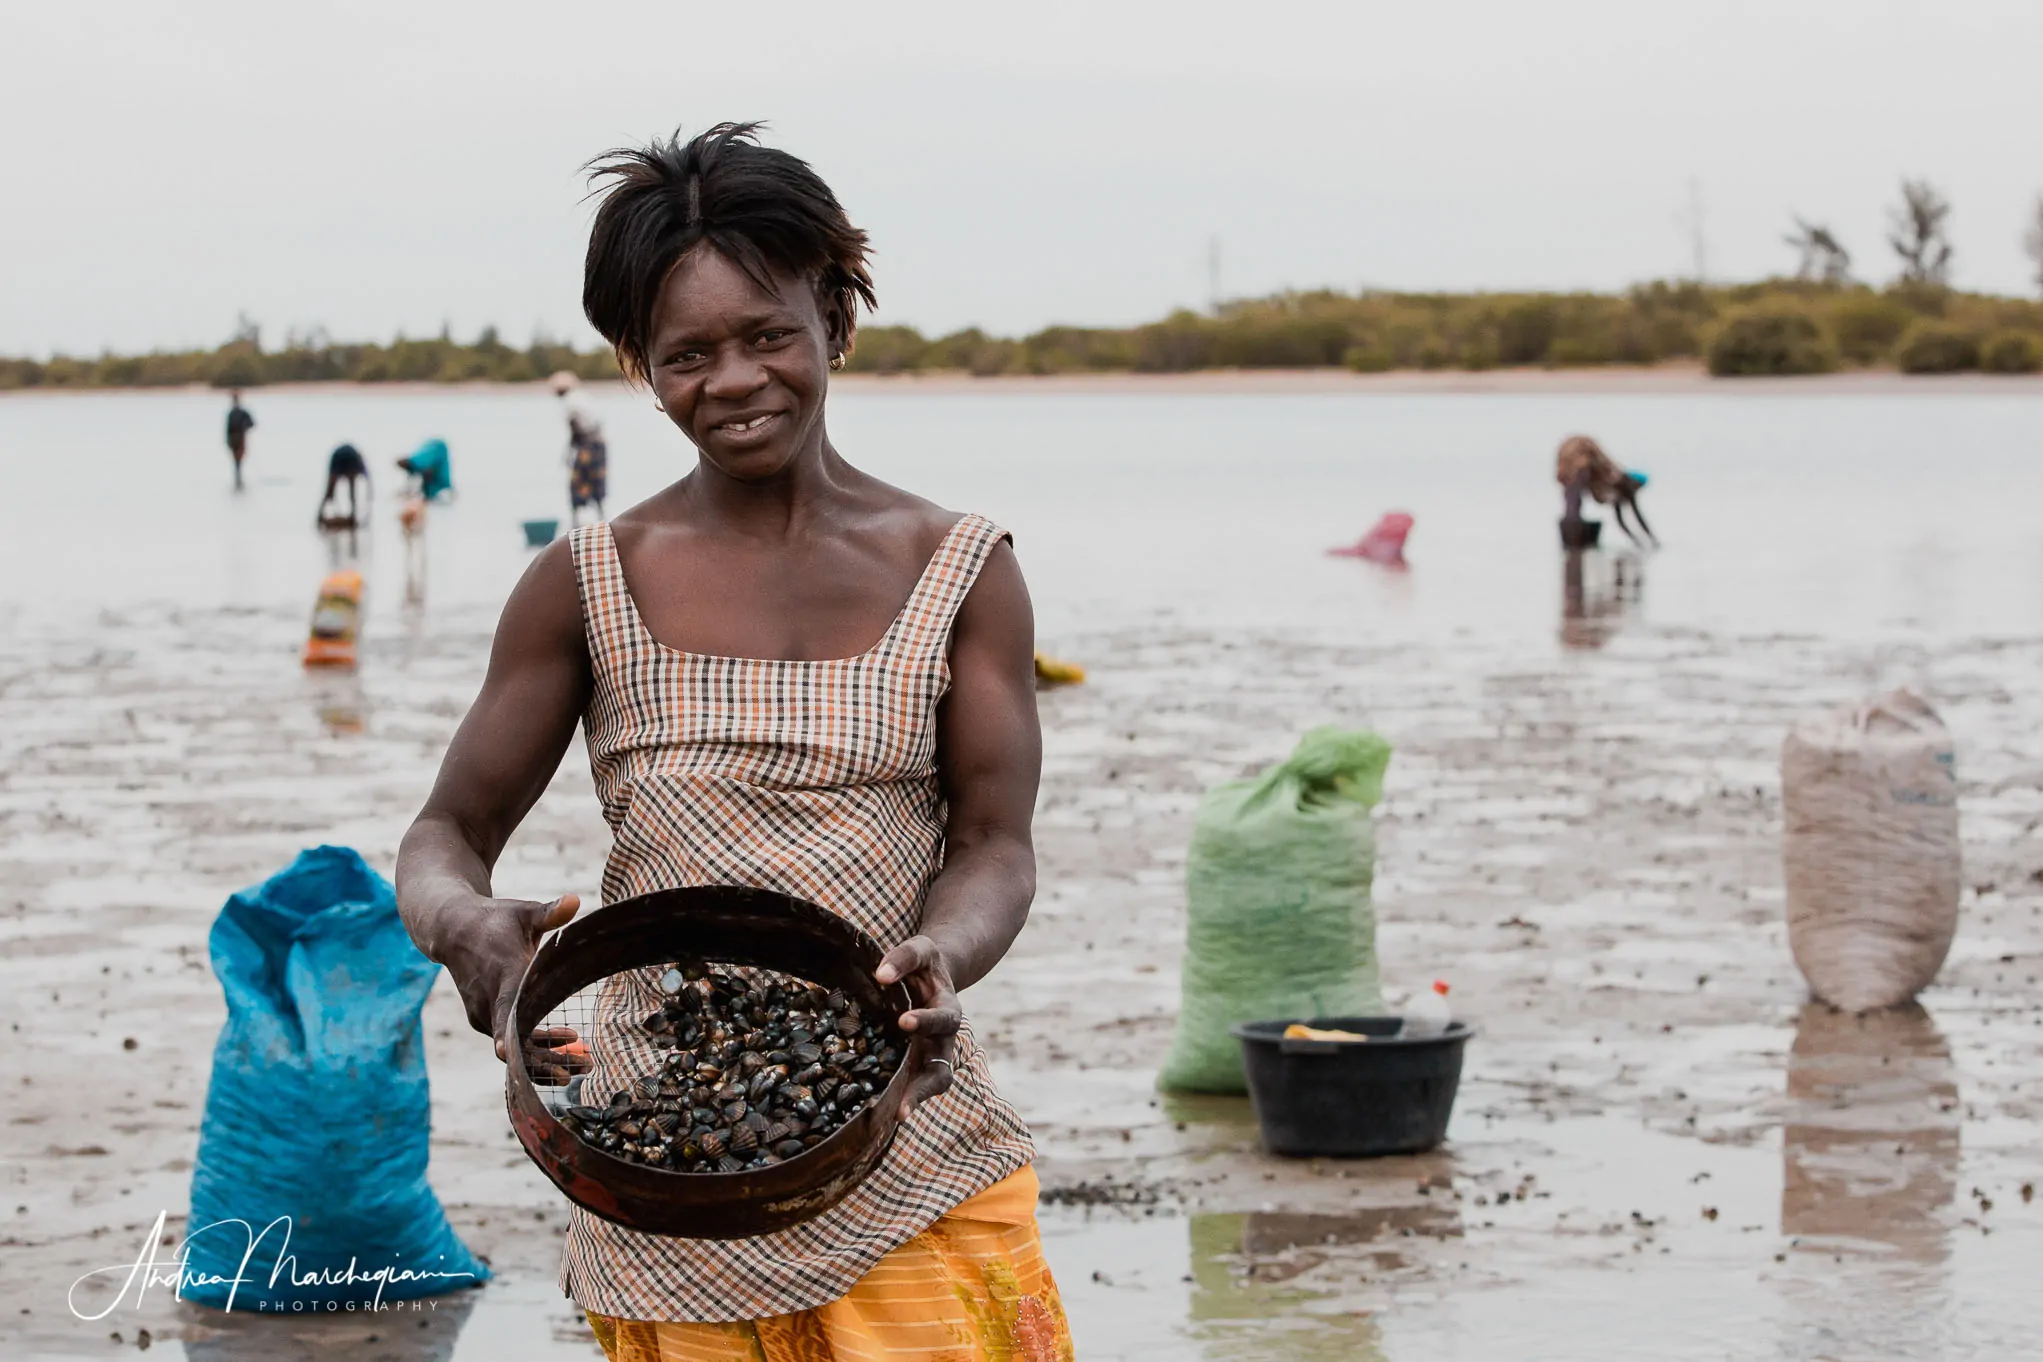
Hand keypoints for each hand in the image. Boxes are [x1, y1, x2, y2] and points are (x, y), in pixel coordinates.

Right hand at [435, 892, 580, 1061]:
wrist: (454, 929)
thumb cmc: (496, 919)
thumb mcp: (524, 912)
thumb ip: (549, 913)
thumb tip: (575, 900)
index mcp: (502, 975)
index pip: (503, 1013)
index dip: (510, 1036)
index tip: (516, 1057)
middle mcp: (488, 1001)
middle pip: (516, 1041)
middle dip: (548, 1059)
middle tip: (584, 1067)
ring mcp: (484, 1014)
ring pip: (514, 1046)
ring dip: (546, 1058)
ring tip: (583, 1064)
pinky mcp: (485, 1019)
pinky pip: (511, 1040)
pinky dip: (536, 1048)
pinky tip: (566, 1047)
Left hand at [875, 935, 961, 1118]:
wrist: (930, 976)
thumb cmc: (923, 965)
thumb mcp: (921, 949)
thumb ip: (904, 957)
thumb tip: (881, 974)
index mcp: (949, 1009)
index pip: (943, 1019)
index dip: (927, 1021)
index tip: (904, 1021)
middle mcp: (942, 1041)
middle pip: (941, 1070)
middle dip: (923, 1088)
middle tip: (903, 1105)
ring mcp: (929, 1056)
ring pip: (929, 1086)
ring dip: (913, 1102)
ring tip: (894, 1118)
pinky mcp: (913, 1065)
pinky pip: (908, 1085)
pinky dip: (896, 1097)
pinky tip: (874, 1111)